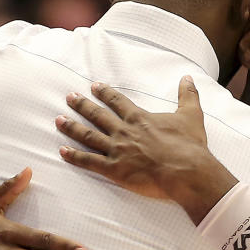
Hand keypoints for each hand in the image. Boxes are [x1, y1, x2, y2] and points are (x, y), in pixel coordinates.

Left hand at [55, 78, 237, 223]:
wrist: (186, 171)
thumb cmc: (189, 146)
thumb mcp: (191, 115)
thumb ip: (187, 95)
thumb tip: (188, 78)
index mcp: (140, 118)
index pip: (117, 101)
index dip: (104, 93)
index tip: (93, 86)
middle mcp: (124, 131)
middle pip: (97, 115)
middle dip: (82, 105)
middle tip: (69, 97)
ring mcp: (117, 150)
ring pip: (88, 136)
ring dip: (72, 127)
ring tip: (58, 120)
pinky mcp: (114, 170)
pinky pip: (89, 161)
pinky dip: (74, 156)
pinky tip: (62, 151)